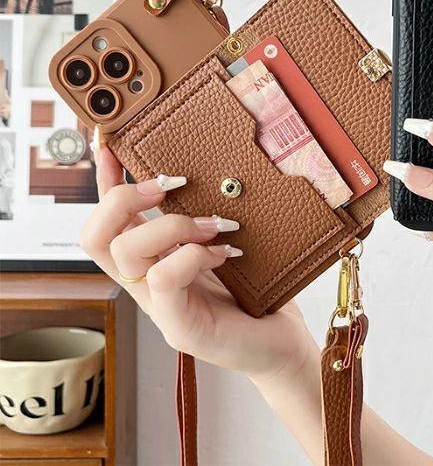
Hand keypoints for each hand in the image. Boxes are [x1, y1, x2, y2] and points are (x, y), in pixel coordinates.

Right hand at [80, 144, 316, 381]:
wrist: (281, 344)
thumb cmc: (256, 292)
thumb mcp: (225, 243)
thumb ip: (203, 216)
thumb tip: (202, 171)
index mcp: (152, 262)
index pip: (108, 221)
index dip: (104, 182)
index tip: (110, 144)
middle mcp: (146, 285)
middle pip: (95, 236)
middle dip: (126, 198)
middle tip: (171, 186)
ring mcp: (159, 309)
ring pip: (127, 252)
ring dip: (172, 225)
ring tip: (214, 225)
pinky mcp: (181, 328)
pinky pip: (163, 279)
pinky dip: (193, 255)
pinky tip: (224, 254)